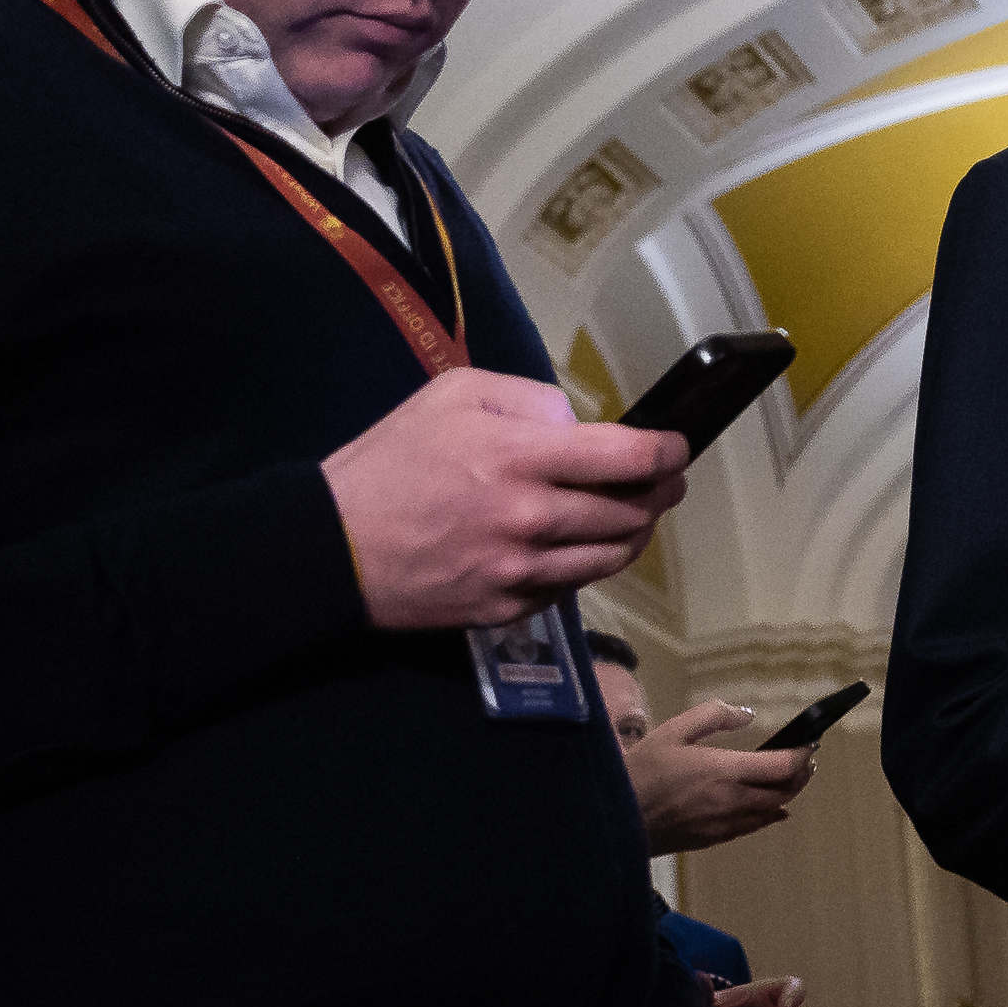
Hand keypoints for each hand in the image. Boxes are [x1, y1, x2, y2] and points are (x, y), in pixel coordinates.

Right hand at [318, 369, 683, 630]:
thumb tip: (577, 425)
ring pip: (609, 557)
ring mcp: (518, 571)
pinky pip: (567, 588)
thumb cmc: (390, 462)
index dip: (668, 452)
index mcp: (523, 458)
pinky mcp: (503, 610)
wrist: (330, 548)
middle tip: (665, 481)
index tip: (678, 448)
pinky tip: (579, 547)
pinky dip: (584, 566)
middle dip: (659, 494)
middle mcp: (530, 520)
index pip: (628, 458)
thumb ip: (529, 400)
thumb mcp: (455, 395)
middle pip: (630, 513)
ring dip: (633, 534)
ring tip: (635, 515)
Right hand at [624, 692, 813, 851]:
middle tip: (806, 762)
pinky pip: (750, 828)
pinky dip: (767, 815)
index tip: (808, 745)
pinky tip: (771, 810)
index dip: (802, 756)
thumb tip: (746, 715)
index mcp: (724, 771)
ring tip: (791, 780)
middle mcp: (731, 801)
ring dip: (786, 795)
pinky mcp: (711, 840)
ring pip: (770, 813)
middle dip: (801, 776)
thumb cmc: (641, 772)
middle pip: (784, 792)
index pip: (782, 767)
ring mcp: (722, 824)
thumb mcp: (673, 730)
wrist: (613, 820)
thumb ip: (713, 716)